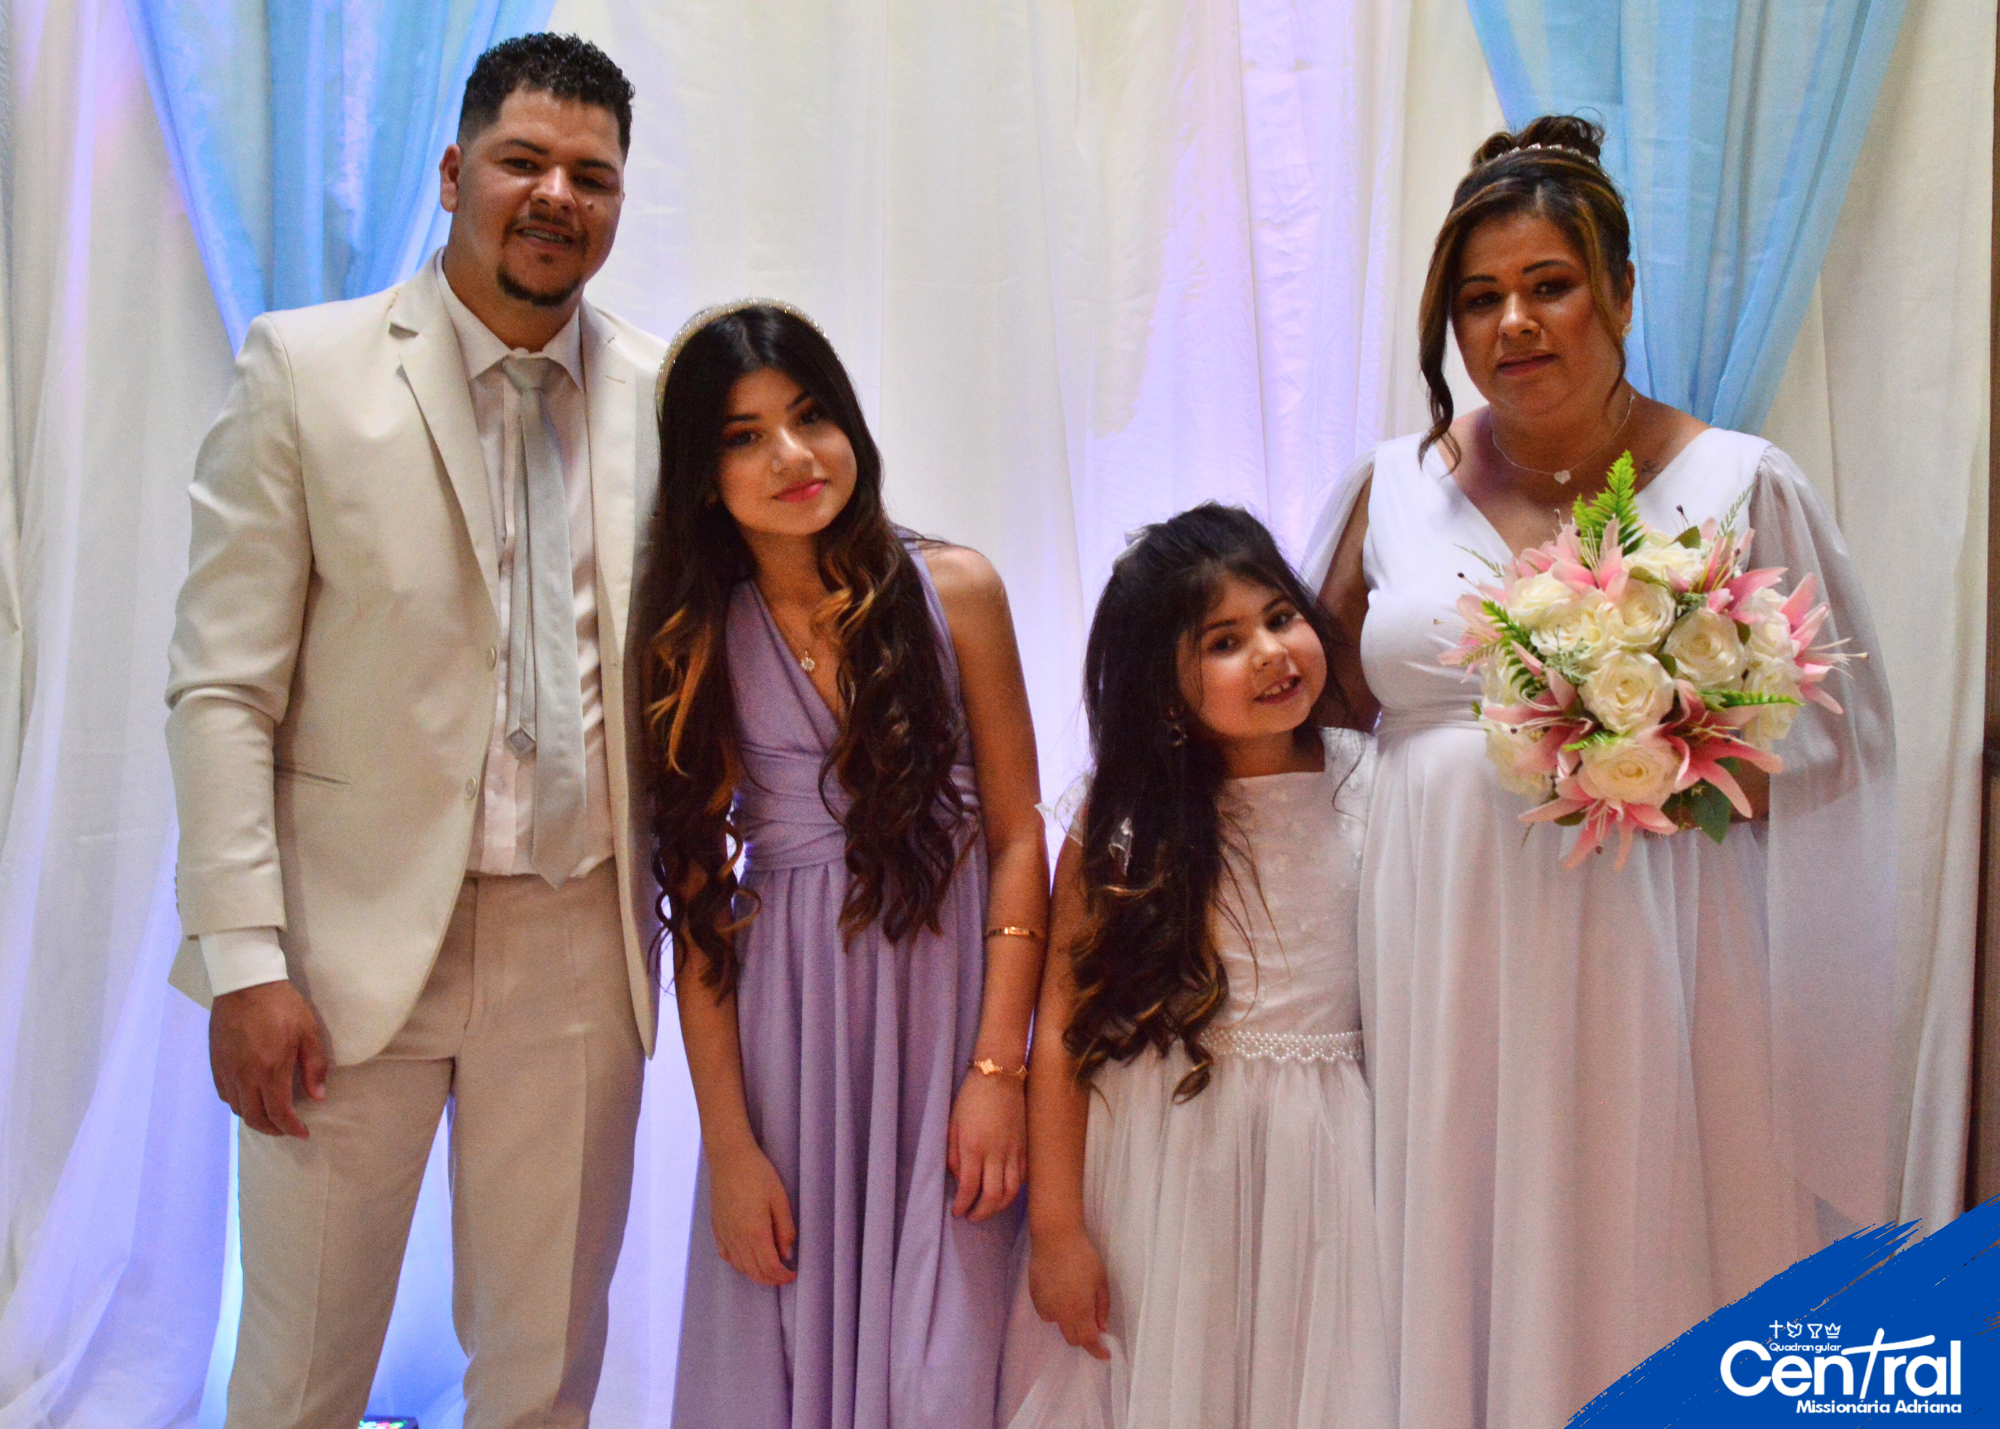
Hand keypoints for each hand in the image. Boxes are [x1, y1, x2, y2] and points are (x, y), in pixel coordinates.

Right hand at [209, 980, 328, 1138]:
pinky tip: (250, 1098)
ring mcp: (227, 1070)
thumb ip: (314, 1067)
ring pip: (237, 1108)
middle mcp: (244, 1076)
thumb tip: (318, 1096)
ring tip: (271, 1116)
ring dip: (255, 1118)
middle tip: (288, 1128)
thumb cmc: (281, 1005)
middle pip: (254, 1118)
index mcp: (270, 1070)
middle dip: (273, 1129)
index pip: (278, 1113)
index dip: (291, 1128)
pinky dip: (238, 1104)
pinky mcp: (215, 1063)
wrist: (245, 983)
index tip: (303, 1132)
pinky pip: (225, 1094)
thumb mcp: (308, 1032)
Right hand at [708, 1140, 796, 1285]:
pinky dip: (738, 1263)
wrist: (730, 1158)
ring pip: (739, 1267)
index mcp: (755, 1232)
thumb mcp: (780, 1199)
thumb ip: (785, 1229)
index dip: (783, 1276)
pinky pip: (726, 1255)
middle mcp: (737, 1238)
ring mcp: (724, 1234)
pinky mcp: (717, 1227)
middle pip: (754, 1272)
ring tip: (769, 1267)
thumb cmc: (758, 1174)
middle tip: (784, 1275)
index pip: (770, 1267)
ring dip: (755, 1273)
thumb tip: (787, 1254)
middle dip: (771, 1279)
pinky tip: (747, 1257)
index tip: (793, 1274)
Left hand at [948, 1069, 1025, 1220]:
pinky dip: (1013, 1191)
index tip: (957, 1211)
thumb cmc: (971, 1098)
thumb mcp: (952, 1125)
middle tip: (971, 1216)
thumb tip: (959, 1178)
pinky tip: (1003, 1192)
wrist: (999, 1076)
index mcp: (973, 1147)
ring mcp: (1013, 1151)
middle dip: (981, 1213)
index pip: (969, 1188)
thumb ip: (953, 1155)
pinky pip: (1021, 1178)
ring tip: (988, 1209)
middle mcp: (995, 1153)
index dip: (963, 1205)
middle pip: (993, 1197)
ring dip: (999, 1207)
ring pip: (1011, 1192)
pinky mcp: (1024, 1147)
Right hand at [1029, 1223, 1110, 1359]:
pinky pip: (1047, 1312)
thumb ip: (1102, 1308)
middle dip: (1084, 1337)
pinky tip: (1060, 1292)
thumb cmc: (1084, 1257)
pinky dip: (1055, 1310)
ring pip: (1058, 1325)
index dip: (1097, 1351)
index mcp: (1079, 1311)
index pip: (1088, 1341)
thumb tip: (1102, 1328)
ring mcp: (1045, 1306)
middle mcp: (1060, 1314)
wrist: (1055, 1238)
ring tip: (1075, 1300)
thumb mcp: (1101, 1281)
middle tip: (1093, 1324)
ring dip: (1069, 1322)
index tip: (1105, 1355)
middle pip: (1072, 1338)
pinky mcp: (1034, 1297)